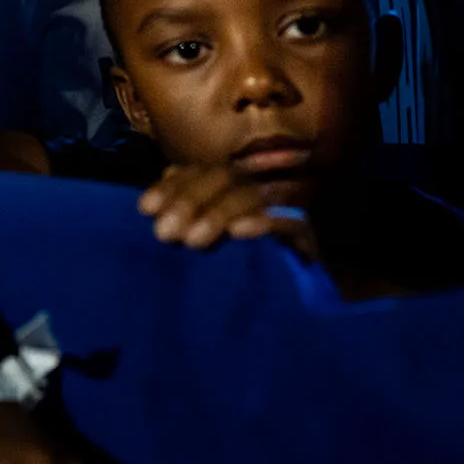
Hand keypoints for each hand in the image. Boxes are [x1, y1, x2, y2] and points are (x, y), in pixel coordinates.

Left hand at [137, 164, 317, 257]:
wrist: (318, 294)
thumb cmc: (261, 263)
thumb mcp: (220, 234)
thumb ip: (195, 212)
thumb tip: (155, 199)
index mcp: (244, 180)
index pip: (204, 170)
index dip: (173, 185)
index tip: (145, 208)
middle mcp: (268, 182)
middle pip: (225, 175)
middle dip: (188, 200)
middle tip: (164, 233)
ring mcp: (295, 201)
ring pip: (252, 193)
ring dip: (218, 214)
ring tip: (192, 241)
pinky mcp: (319, 228)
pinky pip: (292, 218)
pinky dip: (265, 222)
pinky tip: (240, 234)